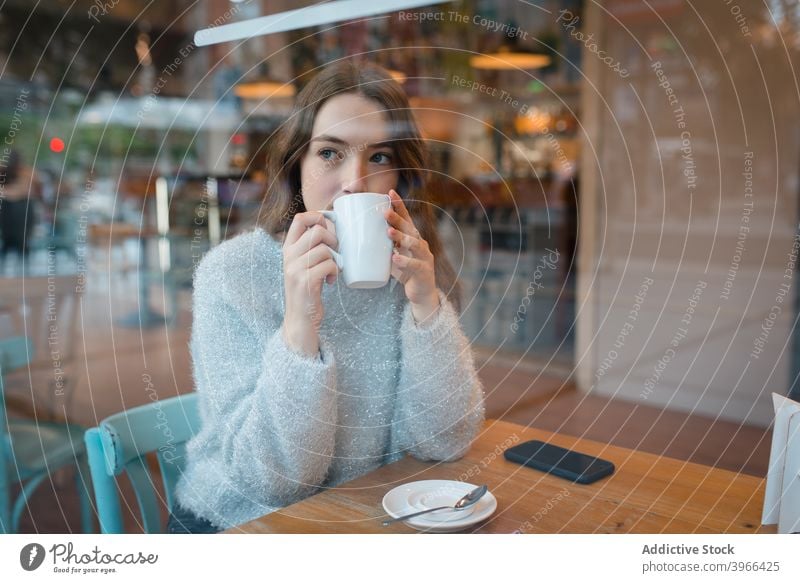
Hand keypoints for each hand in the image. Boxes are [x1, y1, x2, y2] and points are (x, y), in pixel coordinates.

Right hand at [281, 211, 339, 356]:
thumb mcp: (303, 265)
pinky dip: (334, 272)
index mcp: (288, 249)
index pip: (300, 219)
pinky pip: (328, 265)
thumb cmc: (307, 290)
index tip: (328, 228)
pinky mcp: (305, 281)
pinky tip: (330, 281)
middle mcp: (289, 256)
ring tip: (331, 272)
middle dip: (333, 240)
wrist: (300, 319)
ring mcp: (295, 269)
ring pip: (324, 250)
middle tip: (335, 254)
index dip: (317, 217)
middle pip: (316, 231)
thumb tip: (329, 225)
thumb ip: (310, 247)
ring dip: (335, 260)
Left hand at [384, 189, 439, 322]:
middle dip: (397, 219)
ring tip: (388, 232)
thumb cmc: (405, 272)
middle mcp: (420, 245)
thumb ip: (381, 247)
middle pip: (410, 228)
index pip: (406, 218)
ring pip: (414, 244)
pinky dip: (405, 261)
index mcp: (413, 238)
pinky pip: (415, 265)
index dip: (399, 206)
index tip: (390, 193)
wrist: (422, 294)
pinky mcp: (424, 272)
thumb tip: (355, 238)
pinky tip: (396, 258)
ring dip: (401, 237)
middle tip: (385, 212)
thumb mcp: (393, 256)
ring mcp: (424, 258)